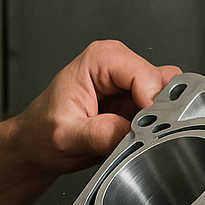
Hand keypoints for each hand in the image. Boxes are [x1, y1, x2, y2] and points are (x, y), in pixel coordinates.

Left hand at [12, 40, 180, 173]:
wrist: (36, 144)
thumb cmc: (41, 130)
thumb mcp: (65, 136)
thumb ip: (100, 134)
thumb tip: (132, 134)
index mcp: (100, 60)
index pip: (145, 74)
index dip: (153, 102)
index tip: (149, 127)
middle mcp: (118, 65)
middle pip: (163, 81)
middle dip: (159, 111)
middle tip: (143, 134)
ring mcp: (129, 83)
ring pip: (168, 95)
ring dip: (158, 119)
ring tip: (134, 136)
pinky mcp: (136, 101)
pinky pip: (162, 110)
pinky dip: (156, 126)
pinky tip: (136, 136)